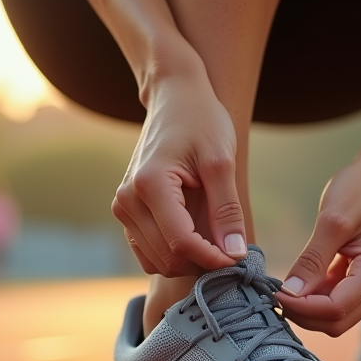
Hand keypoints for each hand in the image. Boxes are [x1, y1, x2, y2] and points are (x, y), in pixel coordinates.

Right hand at [111, 70, 247, 275]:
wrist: (174, 99)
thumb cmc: (201, 122)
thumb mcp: (221, 162)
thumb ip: (227, 210)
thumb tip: (235, 253)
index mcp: (150, 185)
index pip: (181, 243)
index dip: (212, 258)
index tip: (238, 258)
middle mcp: (128, 200)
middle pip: (168, 257)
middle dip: (202, 261)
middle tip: (231, 249)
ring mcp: (122, 207)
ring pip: (156, 261)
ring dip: (188, 260)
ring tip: (215, 240)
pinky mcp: (126, 212)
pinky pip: (148, 252)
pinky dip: (173, 254)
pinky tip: (197, 237)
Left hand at [276, 135, 360, 335]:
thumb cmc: (359, 190)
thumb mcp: (331, 221)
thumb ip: (311, 261)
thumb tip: (289, 295)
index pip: (334, 309)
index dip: (300, 307)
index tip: (272, 292)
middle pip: (336, 321)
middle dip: (302, 312)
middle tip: (273, 291)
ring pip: (337, 318)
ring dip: (308, 307)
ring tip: (285, 284)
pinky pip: (340, 304)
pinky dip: (318, 297)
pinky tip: (303, 279)